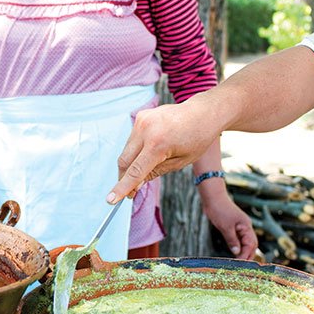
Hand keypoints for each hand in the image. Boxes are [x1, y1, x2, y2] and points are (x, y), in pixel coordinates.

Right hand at [107, 99, 221, 202]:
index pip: (135, 171)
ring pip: (126, 151)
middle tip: (131, 192)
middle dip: (124, 178)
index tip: (110, 200)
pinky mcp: (141, 117)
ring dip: (131, 163)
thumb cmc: (196, 139)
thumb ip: (154, 173)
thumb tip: (135, 184)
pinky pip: (132, 139)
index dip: (121, 188)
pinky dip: (136, 150)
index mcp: (158, 144)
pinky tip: (151, 150)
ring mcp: (142, 121)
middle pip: (124, 161)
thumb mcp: (179, 162)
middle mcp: (146, 130)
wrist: (203, 113)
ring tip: (148, 166)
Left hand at [202, 194, 256, 259]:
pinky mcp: (233, 226)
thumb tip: (237, 252)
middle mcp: (246, 227)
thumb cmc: (219, 209)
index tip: (240, 264)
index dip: (246, 255)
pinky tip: (235, 253)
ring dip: (244, 251)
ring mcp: (240, 226)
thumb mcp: (225, 227)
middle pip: (251, 244)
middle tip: (241, 266)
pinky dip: (238, 246)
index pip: (250, 244)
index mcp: (246, 226)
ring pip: (246, 242)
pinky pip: (239, 239)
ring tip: (239, 262)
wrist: (213, 197)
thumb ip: (232, 240)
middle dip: (248, 255)